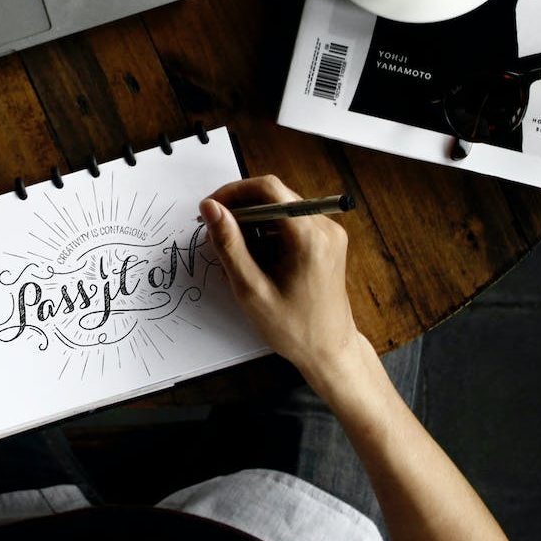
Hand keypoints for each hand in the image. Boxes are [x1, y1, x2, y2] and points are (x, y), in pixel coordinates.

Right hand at [200, 175, 376, 395]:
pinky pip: (291, 222)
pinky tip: (257, 261)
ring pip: (281, 208)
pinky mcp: (327, 241)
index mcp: (309, 237)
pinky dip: (269, 233)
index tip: (211, 210)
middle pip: (275, 196)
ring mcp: (329, 233)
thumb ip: (229, 245)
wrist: (330, 351)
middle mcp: (325, 227)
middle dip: (241, 210)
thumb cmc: (293, 329)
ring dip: (254, 223)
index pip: (268, 189)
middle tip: (217, 234)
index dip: (234, 192)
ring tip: (238, 256)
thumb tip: (210, 208)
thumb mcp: (252, 290)